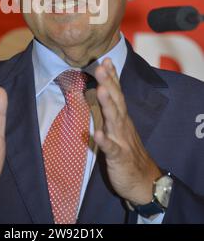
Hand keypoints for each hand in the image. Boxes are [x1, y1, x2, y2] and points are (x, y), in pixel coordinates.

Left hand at [93, 58, 160, 204]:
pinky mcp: (119, 157)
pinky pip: (111, 149)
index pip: (117, 92)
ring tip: (101, 90)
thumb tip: (98, 89)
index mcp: (121, 116)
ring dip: (108, 104)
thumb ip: (108, 109)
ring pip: (114, 120)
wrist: (143, 180)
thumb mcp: (117, 127)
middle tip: (101, 67)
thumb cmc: (127, 150)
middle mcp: (122, 124)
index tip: (105, 59)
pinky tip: (98, 134)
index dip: (112, 76)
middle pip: (116, 100)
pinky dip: (105, 141)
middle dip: (109, 83)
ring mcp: (121, 140)